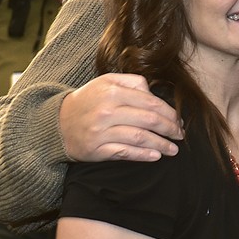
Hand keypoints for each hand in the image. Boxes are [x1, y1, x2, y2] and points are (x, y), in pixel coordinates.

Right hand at [60, 73, 183, 161]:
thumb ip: (133, 82)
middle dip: (169, 129)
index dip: (169, 113)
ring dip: (161, 144)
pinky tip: (156, 156)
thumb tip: (154, 94)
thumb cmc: (89, 100)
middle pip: (148, 120)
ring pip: (139, 138)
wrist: (58, 122)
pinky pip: (125, 153)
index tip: (179, 120)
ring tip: (173, 149)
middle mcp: (107, 111)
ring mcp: (101, 132)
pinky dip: (143, 155)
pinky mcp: (96, 149)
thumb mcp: (107, 82)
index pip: (150, 102)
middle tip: (180, 135)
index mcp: (112, 92)